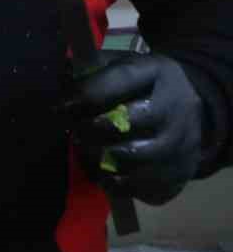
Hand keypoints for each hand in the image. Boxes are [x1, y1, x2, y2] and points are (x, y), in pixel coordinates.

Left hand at [67, 50, 203, 204]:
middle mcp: (175, 109)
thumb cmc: (142, 87)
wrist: (190, 112)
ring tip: (85, 151)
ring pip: (132, 159)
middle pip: (126, 123)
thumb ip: (91, 68)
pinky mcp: (181, 174)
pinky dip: (117, 184)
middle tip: (75, 132)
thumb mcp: (121, 64)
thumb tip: (63, 81)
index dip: (85, 95)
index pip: (120, 80)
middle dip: (90, 130)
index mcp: (157, 73)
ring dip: (99, 158)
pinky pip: (143, 187)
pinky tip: (103, 172)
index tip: (60, 107)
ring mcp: (182, 145)